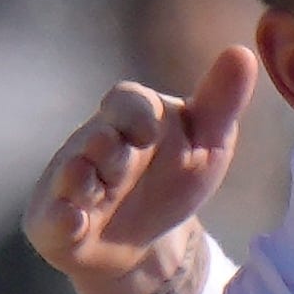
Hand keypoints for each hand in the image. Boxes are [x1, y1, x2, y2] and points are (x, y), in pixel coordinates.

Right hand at [25, 45, 257, 293]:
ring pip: (72, 174)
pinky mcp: (55, 223)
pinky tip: (74, 221)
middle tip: (114, 148)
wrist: (143, 241)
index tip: (149, 131)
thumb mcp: (207, 145)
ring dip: (80, 176)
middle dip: (106, 145)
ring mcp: (70, 184)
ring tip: (85, 175)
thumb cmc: (172, 181)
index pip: (126, 101)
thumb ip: (221, 102)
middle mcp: (94, 146)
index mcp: (130, 118)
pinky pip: (51, 219)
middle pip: (98, 138)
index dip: (134, 113)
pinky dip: (60, 219)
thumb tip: (241, 52)